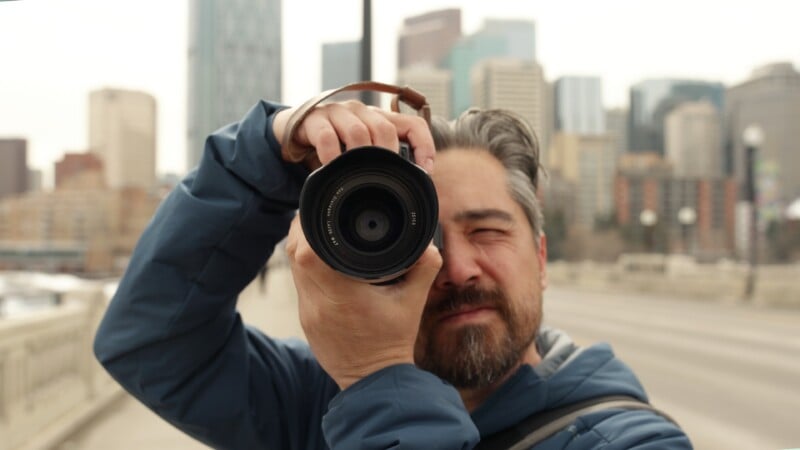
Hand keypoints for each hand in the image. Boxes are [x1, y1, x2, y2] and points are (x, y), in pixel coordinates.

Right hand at [272, 100, 434, 172]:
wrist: (295, 132)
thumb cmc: (335, 145)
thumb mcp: (361, 153)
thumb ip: (381, 163)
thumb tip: (406, 190)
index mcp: (380, 118)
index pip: (413, 124)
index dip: (424, 146)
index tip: (424, 171)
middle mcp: (362, 111)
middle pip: (385, 129)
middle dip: (388, 157)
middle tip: (384, 179)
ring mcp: (338, 113)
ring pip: (357, 132)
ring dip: (359, 157)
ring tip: (357, 177)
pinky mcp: (314, 120)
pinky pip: (326, 137)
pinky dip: (331, 156)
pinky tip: (331, 168)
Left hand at [285, 216, 442, 389]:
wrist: (375, 381)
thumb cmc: (393, 342)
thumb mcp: (413, 302)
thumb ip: (424, 268)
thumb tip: (428, 243)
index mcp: (340, 295)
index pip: (307, 252)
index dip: (309, 227)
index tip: (323, 214)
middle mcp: (317, 302)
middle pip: (294, 254)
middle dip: (304, 230)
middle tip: (322, 216)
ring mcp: (307, 312)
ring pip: (292, 267)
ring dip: (303, 247)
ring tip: (323, 233)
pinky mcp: (306, 319)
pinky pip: (299, 283)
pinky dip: (307, 266)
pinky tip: (324, 260)